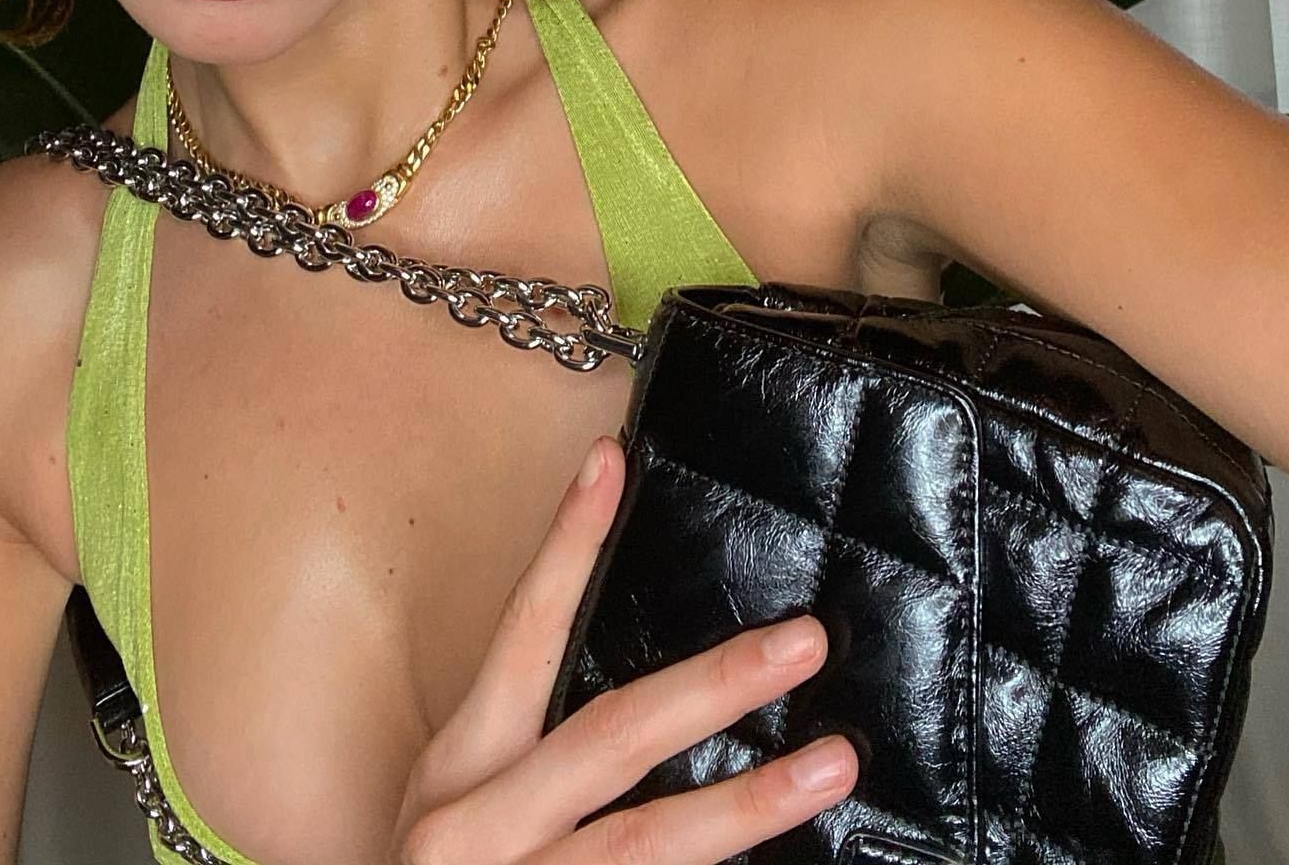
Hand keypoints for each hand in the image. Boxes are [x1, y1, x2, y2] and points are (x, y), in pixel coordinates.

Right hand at [390, 434, 858, 862]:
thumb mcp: (466, 815)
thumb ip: (542, 761)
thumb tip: (669, 695)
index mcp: (456, 772)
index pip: (518, 633)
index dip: (564, 545)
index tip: (611, 462)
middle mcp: (473, 828)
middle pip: (609, 738)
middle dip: (714, 686)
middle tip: (804, 641)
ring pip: (644, 849)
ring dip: (748, 808)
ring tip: (832, 765)